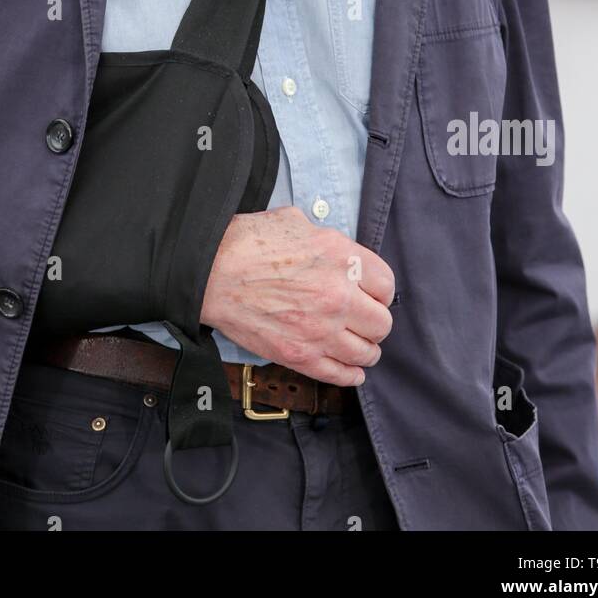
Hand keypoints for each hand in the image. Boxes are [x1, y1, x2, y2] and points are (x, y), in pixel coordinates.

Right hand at [200, 205, 394, 386]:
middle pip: (382, 323)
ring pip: (367, 353)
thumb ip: (324, 240)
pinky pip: (342, 375)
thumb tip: (332, 251)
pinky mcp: (300, 356)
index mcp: (341, 258)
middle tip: (362, 319)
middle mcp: (339, 296)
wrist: (211, 272)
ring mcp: (321, 330)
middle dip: (374, 321)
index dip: (378, 291)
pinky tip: (349, 368)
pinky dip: (350, 374)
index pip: (386, 285)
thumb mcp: (294, 222)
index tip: (371, 295)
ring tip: (355, 343)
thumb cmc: (247, 242)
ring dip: (365, 349)